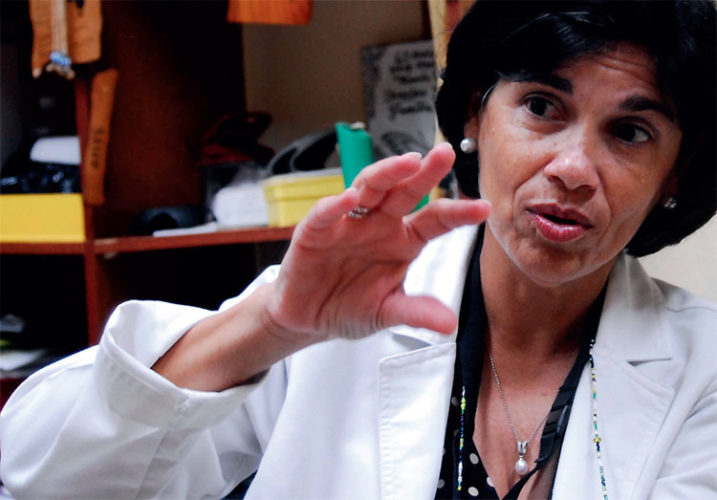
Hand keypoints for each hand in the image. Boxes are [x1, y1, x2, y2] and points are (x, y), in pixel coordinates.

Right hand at [262, 142, 490, 344]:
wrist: (307, 318)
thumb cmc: (350, 306)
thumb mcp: (387, 312)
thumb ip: (415, 312)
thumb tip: (449, 325)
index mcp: (403, 240)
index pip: (435, 221)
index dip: (457, 214)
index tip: (483, 208)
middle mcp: (379, 224)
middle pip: (404, 191)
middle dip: (424, 172)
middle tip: (446, 153)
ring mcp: (348, 224)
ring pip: (369, 188)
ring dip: (387, 173)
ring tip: (407, 162)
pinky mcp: (315, 231)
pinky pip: (326, 214)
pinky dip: (336, 205)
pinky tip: (350, 199)